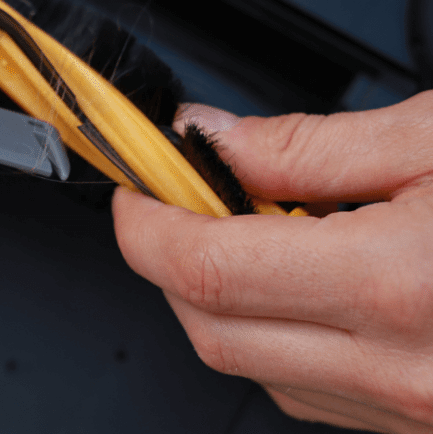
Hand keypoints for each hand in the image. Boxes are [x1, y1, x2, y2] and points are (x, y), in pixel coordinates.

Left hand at [113, 92, 432, 432]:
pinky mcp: (414, 421)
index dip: (147, 223)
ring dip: (216, 294)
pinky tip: (301, 282)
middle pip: (209, 325)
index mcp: (401, 284)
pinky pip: (301, 387)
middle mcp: (402, 368)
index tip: (138, 185)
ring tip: (250, 229)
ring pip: (248, 361)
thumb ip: (308, 143)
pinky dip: (270, 331)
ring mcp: (408, 410)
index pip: (207, 267)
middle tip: (177, 199)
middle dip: (168, 258)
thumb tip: (213, 139)